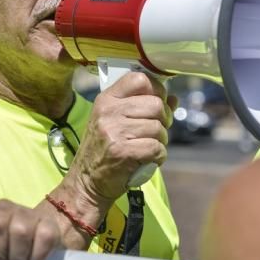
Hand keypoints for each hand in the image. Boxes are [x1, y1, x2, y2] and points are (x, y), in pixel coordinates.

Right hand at [68, 71, 175, 205]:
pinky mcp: (124, 152)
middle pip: (156, 104)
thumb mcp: (114, 121)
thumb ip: (142, 106)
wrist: (86, 181)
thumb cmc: (104, 149)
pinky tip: (147, 159)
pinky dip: (158, 156)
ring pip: (158, 128)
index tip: (157, 102)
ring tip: (147, 147)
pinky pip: (157, 148)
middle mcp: (109, 112)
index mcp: (106, 99)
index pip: (139, 79)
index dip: (156, 89)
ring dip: (160, 140)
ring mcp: (115, 132)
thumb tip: (172, 98)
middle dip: (163, 120)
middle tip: (155, 131)